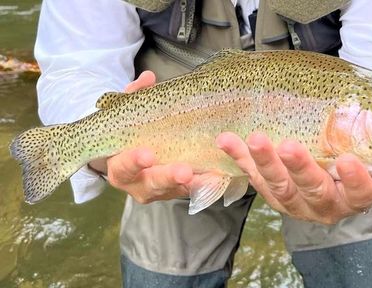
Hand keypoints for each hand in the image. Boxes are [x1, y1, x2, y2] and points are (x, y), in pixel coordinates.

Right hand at [89, 71, 193, 202]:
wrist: (133, 153)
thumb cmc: (131, 134)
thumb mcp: (127, 115)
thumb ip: (134, 96)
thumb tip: (148, 78)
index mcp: (120, 167)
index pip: (123, 167)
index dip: (133, 162)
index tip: (147, 154)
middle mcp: (138, 184)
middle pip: (151, 185)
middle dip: (167, 177)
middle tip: (183, 171)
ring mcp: (159, 190)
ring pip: (173, 191)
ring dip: (190, 183)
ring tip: (205, 174)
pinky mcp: (178, 191)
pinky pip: (192, 191)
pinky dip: (204, 184)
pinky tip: (217, 177)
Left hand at [216, 67, 371, 223]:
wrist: (330, 171)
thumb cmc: (354, 150)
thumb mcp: (371, 134)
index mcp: (357, 192)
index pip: (362, 192)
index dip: (355, 180)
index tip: (347, 160)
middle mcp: (328, 203)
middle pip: (315, 190)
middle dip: (301, 168)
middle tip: (289, 146)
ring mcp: (297, 202)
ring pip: (280, 188)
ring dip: (266, 163)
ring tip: (255, 139)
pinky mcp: (272, 194)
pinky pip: (254, 179)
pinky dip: (240, 159)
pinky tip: (228, 140)